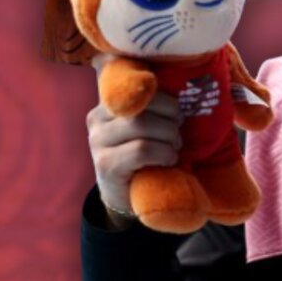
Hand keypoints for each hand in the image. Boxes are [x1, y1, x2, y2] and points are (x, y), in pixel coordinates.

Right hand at [85, 90, 182, 228]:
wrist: (127, 193)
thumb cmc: (145, 154)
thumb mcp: (148, 125)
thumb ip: (155, 106)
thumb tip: (184, 87)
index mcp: (110, 102)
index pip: (139, 87)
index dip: (165, 100)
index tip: (177, 115)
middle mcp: (97, 118)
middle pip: (142, 106)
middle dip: (170, 120)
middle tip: (178, 136)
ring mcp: (97, 141)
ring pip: (141, 125)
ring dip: (168, 137)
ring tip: (174, 149)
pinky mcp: (106, 164)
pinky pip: (142, 149)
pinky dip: (163, 153)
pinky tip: (168, 160)